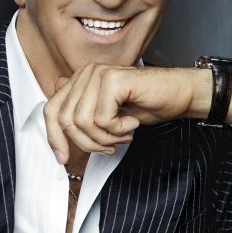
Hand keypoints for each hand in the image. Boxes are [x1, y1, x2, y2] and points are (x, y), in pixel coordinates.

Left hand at [43, 63, 207, 163]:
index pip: (51, 110)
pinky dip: (118, 129)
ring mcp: (98, 74)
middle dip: (87, 142)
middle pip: (65, 120)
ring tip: (123, 133)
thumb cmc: (147, 104)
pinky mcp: (112, 80)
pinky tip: (132, 122)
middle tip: (110, 145)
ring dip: (105, 137)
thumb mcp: (109, 116)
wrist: (179, 94)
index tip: (63, 158)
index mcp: (81, 81)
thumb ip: (83, 113)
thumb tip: (55, 123)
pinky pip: (102, 119)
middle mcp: (86, 74)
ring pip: (83, 122)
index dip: (54, 137)